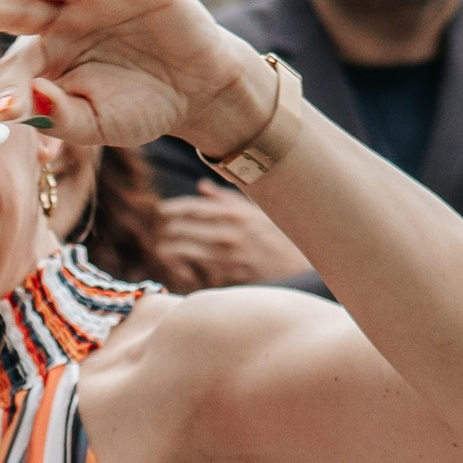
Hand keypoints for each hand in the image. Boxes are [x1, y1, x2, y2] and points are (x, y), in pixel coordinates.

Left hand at [0, 0, 273, 156]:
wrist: (199, 91)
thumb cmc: (141, 106)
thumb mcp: (97, 124)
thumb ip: (59, 117)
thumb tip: (25, 105)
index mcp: (51, 53)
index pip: (17, 64)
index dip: (8, 87)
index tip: (2, 110)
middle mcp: (66, 18)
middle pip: (17, 8)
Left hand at [151, 191, 306, 290]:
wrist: (301, 267)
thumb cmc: (280, 235)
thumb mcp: (258, 210)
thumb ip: (228, 198)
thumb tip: (202, 186)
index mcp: (237, 213)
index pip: (194, 206)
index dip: (173, 207)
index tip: (161, 210)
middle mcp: (230, 233)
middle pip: (182, 227)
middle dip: (167, 229)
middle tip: (164, 231)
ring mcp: (227, 256)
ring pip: (182, 249)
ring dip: (169, 249)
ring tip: (167, 251)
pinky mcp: (227, 275)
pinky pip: (194, 270)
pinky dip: (183, 267)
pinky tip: (183, 269)